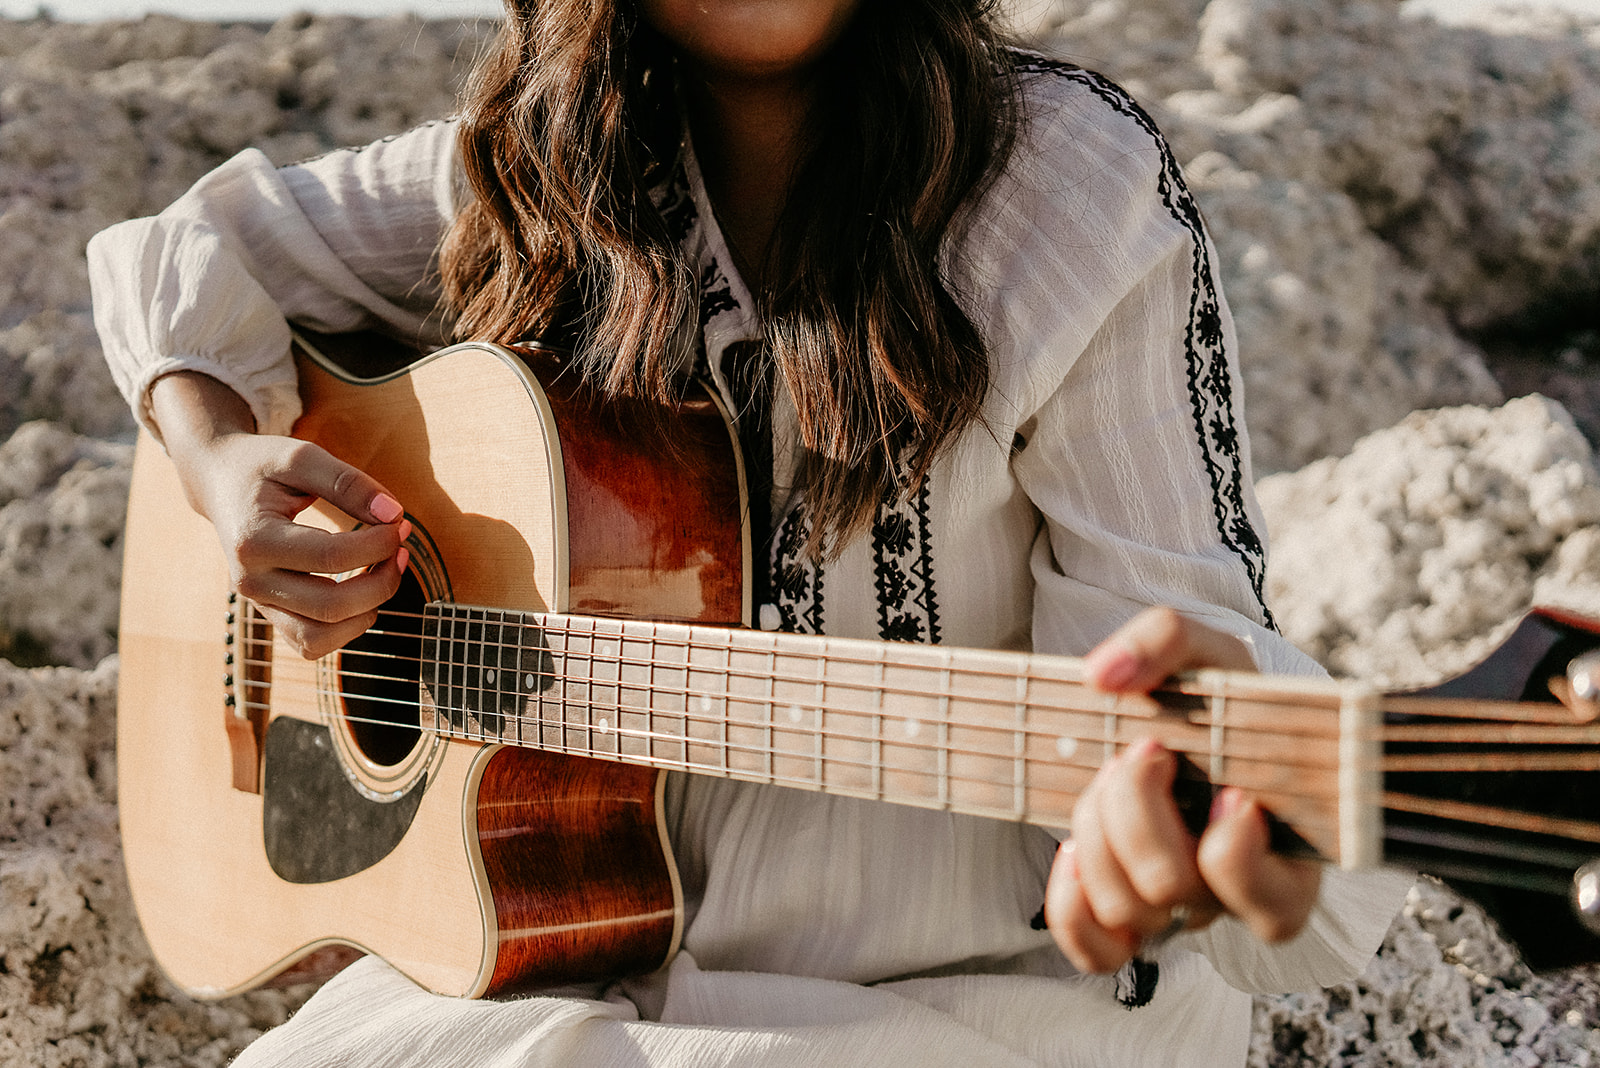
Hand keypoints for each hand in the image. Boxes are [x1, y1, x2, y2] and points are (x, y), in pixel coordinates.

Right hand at [150, 372, 408, 659]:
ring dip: (367, 610)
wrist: (219, 481)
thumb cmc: (261, 466)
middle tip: (400, 547)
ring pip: (320, 638)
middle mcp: (250, 580)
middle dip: (382, 580)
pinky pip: (311, 643)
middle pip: (331, 606)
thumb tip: (395, 515)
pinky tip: (364, 592)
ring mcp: (258, 602)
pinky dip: (347, 628)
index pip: (331, 558)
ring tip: (386, 572)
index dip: (379, 544)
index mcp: (253, 540)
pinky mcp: (270, 612)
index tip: (398, 522)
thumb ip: (349, 483)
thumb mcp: (301, 457)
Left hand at [1043, 607, 1321, 972]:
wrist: (1191, 720)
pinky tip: (1070, 850)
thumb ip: (1166, 640)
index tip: (1228, 787)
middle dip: (1137, 811)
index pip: (1273, 902)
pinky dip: (1069, 906)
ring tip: (1108, 778)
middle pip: (1173, 889)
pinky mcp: (1130, 920)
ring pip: (1129, 912)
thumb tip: (1104, 675)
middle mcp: (1236, 894)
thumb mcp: (1210, 650)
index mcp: (1289, 849)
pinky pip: (1095, 951)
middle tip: (1143, 753)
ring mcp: (1180, 910)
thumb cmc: (1215, 696)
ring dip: (1099, 834)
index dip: (1236, 850)